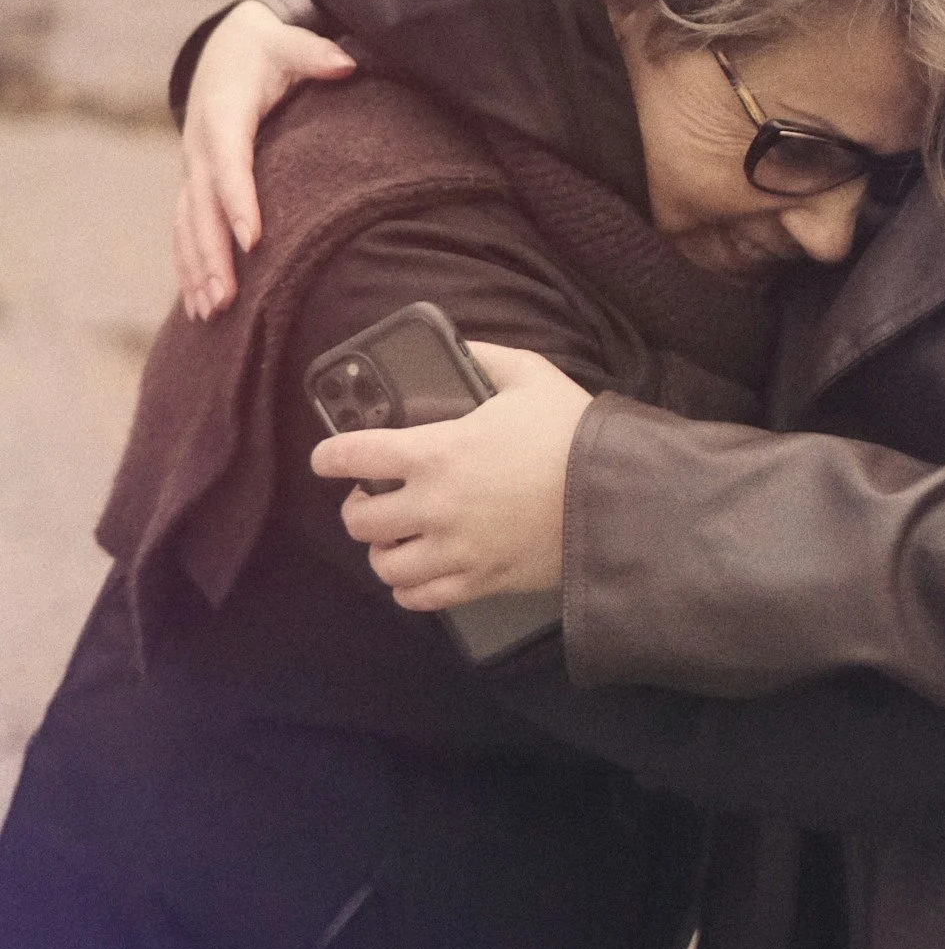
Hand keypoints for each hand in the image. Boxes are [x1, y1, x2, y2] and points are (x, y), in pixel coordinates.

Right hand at [174, 1, 356, 317]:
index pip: (230, 162)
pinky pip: (185, 230)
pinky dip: (188, 266)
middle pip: (203, 206)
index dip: (238, 200)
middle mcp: (201, 145)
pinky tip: (198, 305)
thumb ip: (317, 54)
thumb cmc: (266, 52)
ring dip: (197, 270)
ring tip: (213, 312)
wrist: (224, 50)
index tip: (252, 239)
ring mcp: (192, 168)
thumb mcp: (289, 43)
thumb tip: (346, 64)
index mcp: (224, 114)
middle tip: (228, 298)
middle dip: (213, 254)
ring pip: (188, 225)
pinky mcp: (193, 184)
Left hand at [311, 342, 592, 611]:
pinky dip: (409, 588)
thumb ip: (486, 358)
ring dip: (382, 551)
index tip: (325, 458)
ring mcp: (454, 550)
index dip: (331, 455)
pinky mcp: (479, 582)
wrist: (614, 495)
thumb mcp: (530, 375)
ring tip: (394, 540)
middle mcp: (433, 506)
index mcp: (437, 451)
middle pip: (361, 520)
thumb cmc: (570, 432)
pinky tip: (418, 573)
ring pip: (385, 566)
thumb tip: (459, 349)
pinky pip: (421, 599)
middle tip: (369, 499)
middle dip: (356, 508)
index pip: (357, 455)